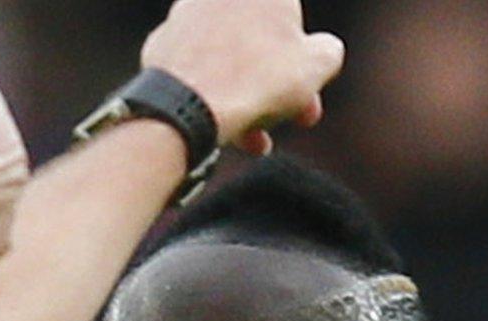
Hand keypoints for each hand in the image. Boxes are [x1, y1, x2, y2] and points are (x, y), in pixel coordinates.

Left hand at [142, 0, 344, 155]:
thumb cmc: (257, 80)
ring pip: (228, 58)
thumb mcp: (318, 64)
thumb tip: (321, 52)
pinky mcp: (160, 46)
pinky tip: (223, 126)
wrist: (188, 107)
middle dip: (280, 82)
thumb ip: (327, 50)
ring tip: (256, 137)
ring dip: (247, 96)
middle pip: (258, 40)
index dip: (305, 58)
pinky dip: (211, 94)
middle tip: (294, 116)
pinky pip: (196, 70)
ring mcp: (184, 16)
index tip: (308, 90)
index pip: (291, 17)